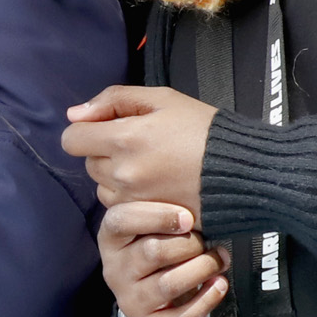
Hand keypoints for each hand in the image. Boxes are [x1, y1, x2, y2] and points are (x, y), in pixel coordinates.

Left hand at [61, 85, 215, 213]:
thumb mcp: (162, 98)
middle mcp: (123, 173)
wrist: (245, 171)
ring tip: (152, 167)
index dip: (85, 131)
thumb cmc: (205, 130)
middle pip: (89, 163)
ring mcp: (134, 200)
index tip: (105, 129)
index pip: (71, 140)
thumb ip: (113, 100)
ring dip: (117, 178)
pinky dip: (132, 199)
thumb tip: (74, 113)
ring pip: (103, 188)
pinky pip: (122, 209)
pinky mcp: (147, 218)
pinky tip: (158, 186)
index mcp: (124, 138)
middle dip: (106, 153)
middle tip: (141, 146)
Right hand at [99, 201, 228, 316]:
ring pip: (169, 284)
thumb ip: (166, 215)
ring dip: (203, 269)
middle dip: (190, 245)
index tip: (189, 218)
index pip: (120, 221)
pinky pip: (181, 316)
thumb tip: (201, 204)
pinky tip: (218, 285)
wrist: (154, 307)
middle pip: (152, 252)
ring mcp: (130, 301)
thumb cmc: (158, 256)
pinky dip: (207, 299)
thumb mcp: (152, 231)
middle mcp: (115, 270)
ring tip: (219, 261)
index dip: (157, 216)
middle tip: (208, 243)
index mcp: (111, 240)